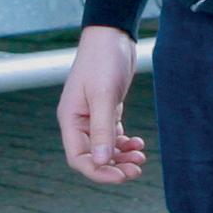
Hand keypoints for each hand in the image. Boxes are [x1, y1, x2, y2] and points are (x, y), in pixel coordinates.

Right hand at [55, 25, 147, 184]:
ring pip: (104, 148)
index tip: (122, 177)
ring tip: (141, 158)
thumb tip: (101, 161)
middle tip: (137, 170)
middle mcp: (79, 121)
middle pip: (93, 156)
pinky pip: (112, 135)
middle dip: (114, 167)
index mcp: (71, 120)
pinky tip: (138, 143)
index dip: (99, 172)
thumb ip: (102, 128)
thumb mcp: (104, 95)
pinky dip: (124, 142)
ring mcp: (92, 116)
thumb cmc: (103, 60)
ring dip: (121, 156)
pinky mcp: (106, 109)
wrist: (112, 35)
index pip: (79, 158)